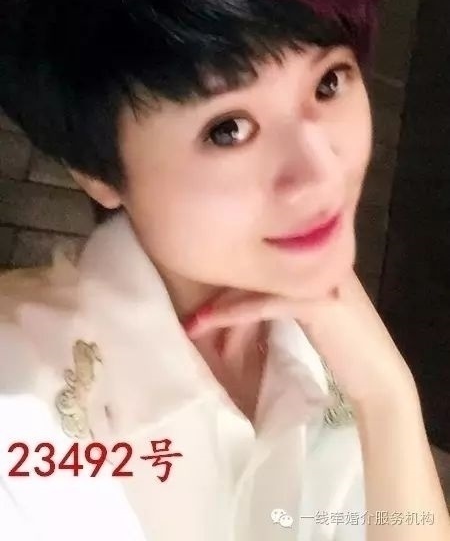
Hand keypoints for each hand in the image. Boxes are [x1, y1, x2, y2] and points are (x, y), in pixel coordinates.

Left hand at [185, 269, 417, 411]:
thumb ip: (282, 295)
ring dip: (221, 305)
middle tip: (192, 315)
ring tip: (194, 324)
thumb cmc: (341, 347)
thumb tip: (237, 297)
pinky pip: (266, 303)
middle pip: (257, 267)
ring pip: (257, 283)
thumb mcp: (307, 312)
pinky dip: (236, 314)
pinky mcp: (317, 302)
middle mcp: (319, 259)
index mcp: (316, 257)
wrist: (378, 378)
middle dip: (221, 291)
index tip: (203, 300)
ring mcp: (319, 277)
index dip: (231, 278)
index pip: (264, 257)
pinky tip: (213, 324)